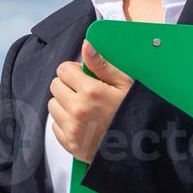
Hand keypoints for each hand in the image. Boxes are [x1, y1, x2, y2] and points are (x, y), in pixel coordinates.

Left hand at [48, 38, 134, 163]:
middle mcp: (77, 110)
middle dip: (67, 85)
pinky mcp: (70, 144)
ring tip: (83, 107)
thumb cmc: (133, 113)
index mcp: (91, 91)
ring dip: (64, 103)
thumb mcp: (125, 84)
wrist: (139, 147)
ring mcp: (72, 129)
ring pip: (53, 105)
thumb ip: (102, 64)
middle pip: (55, 86)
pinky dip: (65, 122)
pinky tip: (82, 122)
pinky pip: (55, 126)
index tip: (82, 75)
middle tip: (83, 91)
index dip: (73, 70)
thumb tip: (86, 46)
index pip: (63, 70)